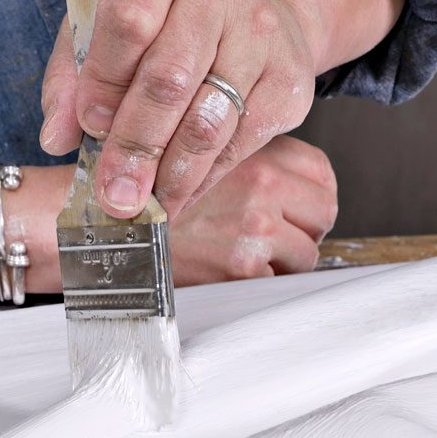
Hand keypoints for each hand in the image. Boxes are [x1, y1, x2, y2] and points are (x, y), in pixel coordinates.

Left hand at [40, 0, 401, 219]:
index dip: (105, 80)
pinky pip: (240, 144)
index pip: (131, 22)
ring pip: (208, 122)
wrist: (261, 10)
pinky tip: (178, 197)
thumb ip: (75, 77)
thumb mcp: (108, 29)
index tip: (88, 127)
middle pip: (169, 81)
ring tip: (142, 207)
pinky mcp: (289, 83)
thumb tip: (56, 138)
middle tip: (113, 194)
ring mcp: (260, 39)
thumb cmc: (170, 21)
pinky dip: (203, 180)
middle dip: (135, 147)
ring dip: (170, 177)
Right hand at [167, 136, 336, 284]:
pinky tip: (227, 271)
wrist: (112, 232)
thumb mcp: (207, 157)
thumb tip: (295, 186)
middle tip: (271, 237)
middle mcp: (261, 189)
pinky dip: (258, 283)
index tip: (291, 207)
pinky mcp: (242, 270)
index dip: (307, 195)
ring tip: (244, 255)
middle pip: (323, 213)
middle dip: (302, 229)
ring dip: (283, 261)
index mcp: (257, 154)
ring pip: (307, 254)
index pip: (321, 173)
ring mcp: (255, 231)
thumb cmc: (155, 197)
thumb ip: (252, 161)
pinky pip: (278, 282)